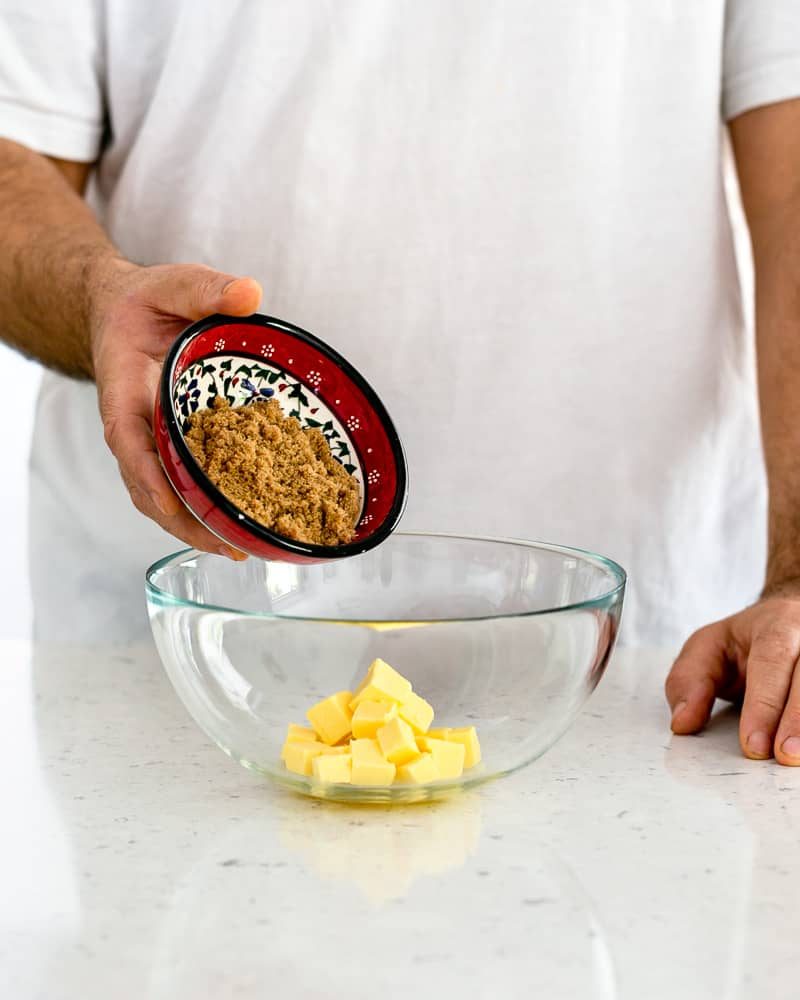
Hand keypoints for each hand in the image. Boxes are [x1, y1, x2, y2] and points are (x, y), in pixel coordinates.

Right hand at [89, 258, 262, 556]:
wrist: (131, 312)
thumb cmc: (147, 302)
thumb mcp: (174, 285)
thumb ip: (206, 289)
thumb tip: (249, 294)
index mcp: (125, 394)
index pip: (129, 444)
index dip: (151, 479)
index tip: (176, 506)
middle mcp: (135, 429)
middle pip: (150, 488)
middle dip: (186, 522)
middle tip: (230, 547)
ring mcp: (154, 443)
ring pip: (167, 496)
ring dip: (199, 526)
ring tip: (241, 549)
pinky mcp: (176, 446)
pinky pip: (187, 483)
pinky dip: (210, 506)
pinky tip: (244, 523)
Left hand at [665, 584, 799, 763]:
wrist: (788, 620)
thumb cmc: (744, 642)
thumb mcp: (706, 650)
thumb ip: (689, 682)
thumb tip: (683, 723)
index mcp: (776, 623)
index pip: (772, 660)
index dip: (764, 705)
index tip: (753, 745)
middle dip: (797, 719)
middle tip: (783, 756)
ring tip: (798, 759)